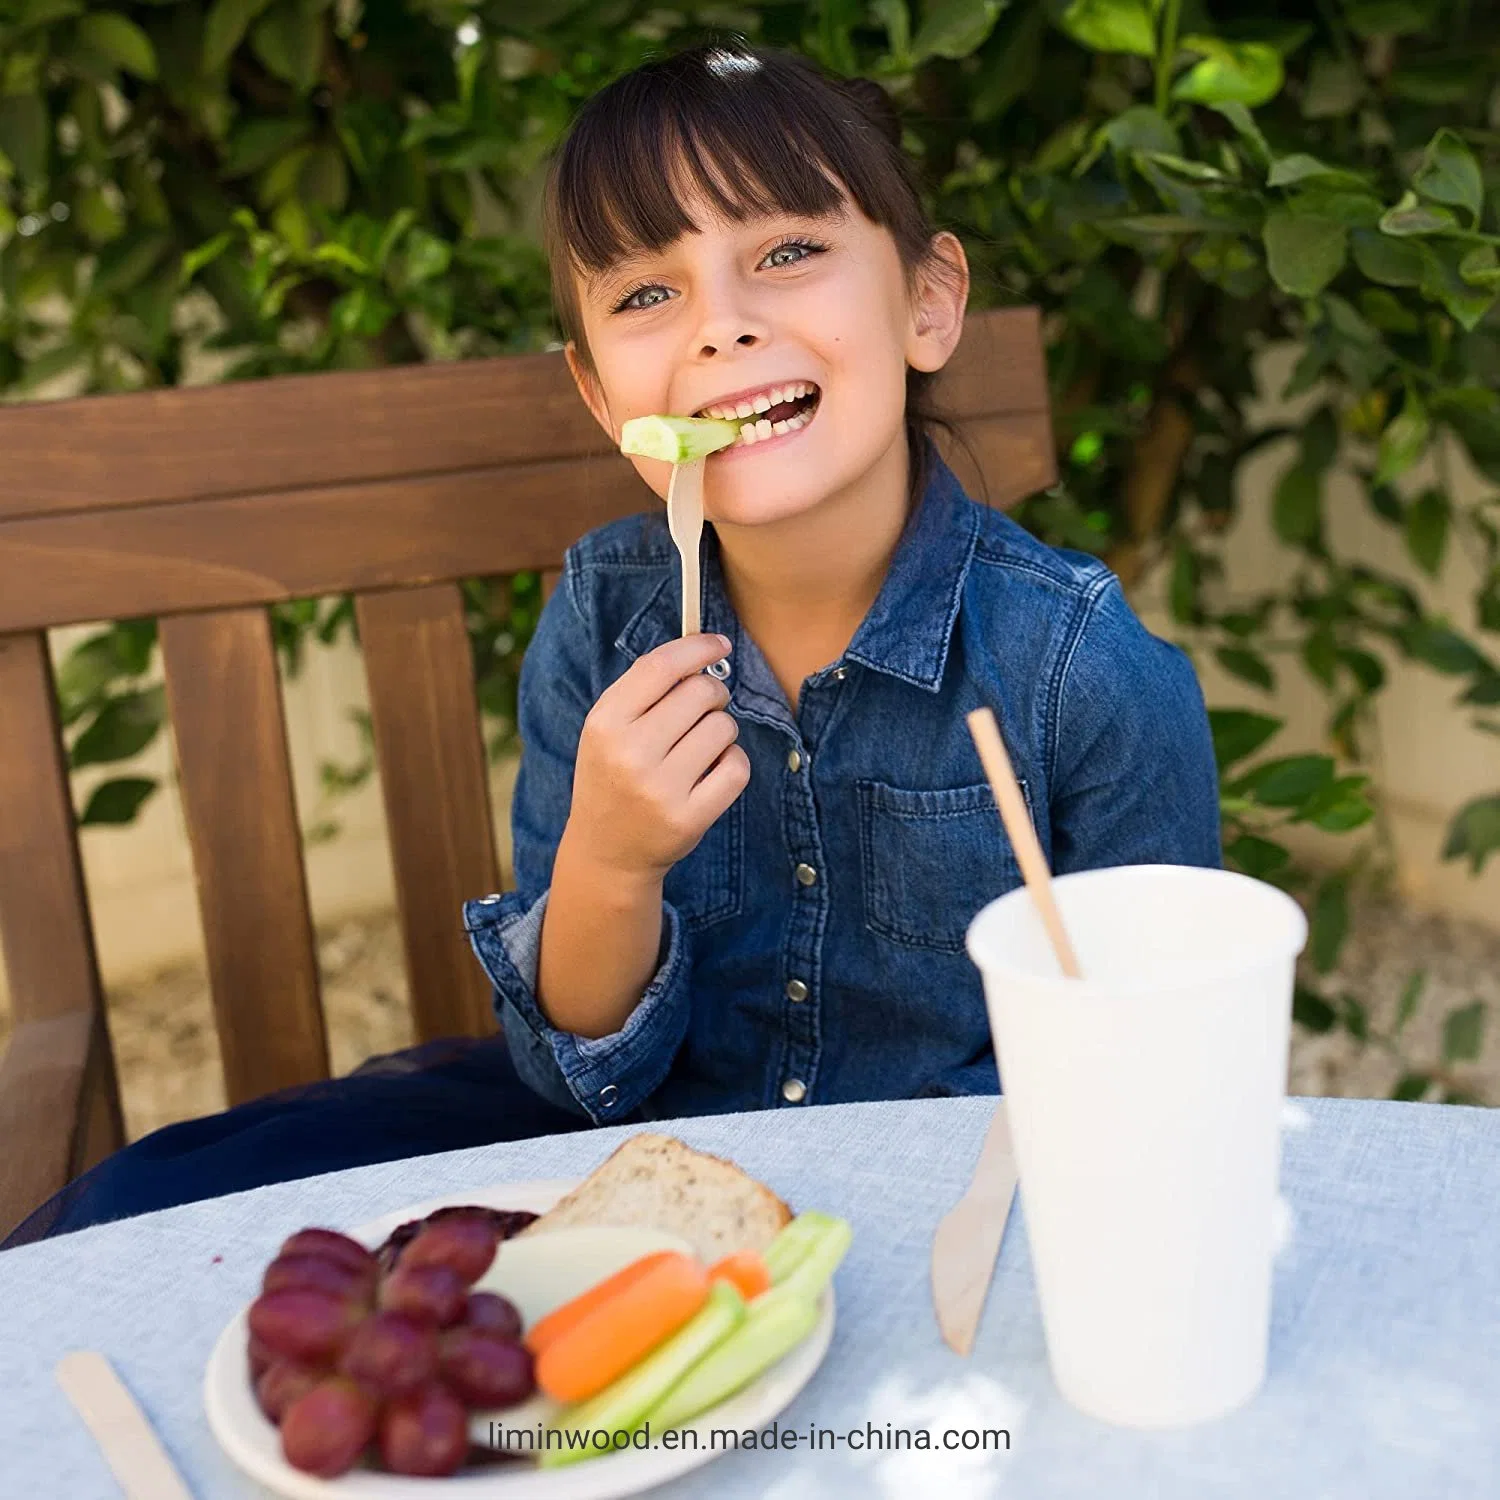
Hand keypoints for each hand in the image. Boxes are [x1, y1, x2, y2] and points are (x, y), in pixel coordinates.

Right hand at [564, 633, 749, 882]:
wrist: (606, 851)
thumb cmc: (613, 775)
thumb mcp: (608, 728)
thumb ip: (645, 688)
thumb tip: (700, 647)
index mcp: (605, 723)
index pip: (661, 666)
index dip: (697, 647)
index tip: (719, 644)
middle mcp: (630, 753)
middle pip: (701, 692)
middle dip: (712, 694)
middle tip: (703, 710)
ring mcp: (660, 789)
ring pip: (724, 727)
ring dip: (721, 731)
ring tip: (699, 747)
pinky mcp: (689, 817)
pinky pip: (737, 767)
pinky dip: (732, 762)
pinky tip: (712, 771)